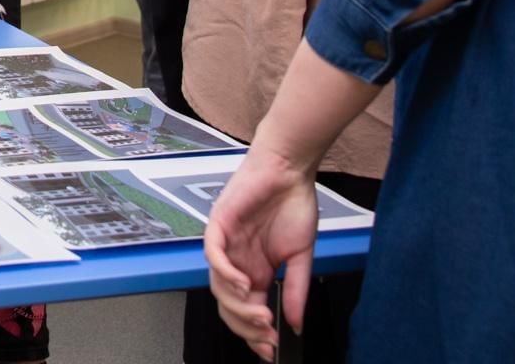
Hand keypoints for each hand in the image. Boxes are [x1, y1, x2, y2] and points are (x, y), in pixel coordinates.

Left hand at [204, 145, 321, 359]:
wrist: (290, 169)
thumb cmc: (293, 204)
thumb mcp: (301, 255)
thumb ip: (297, 288)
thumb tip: (297, 324)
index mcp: (255, 270)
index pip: (246, 310)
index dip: (255, 333)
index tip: (270, 349)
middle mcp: (236, 261)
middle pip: (229, 305)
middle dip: (247, 327)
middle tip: (267, 337)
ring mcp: (225, 244)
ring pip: (219, 286)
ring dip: (239, 305)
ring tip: (261, 315)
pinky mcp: (219, 224)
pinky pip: (213, 254)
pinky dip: (225, 273)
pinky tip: (243, 284)